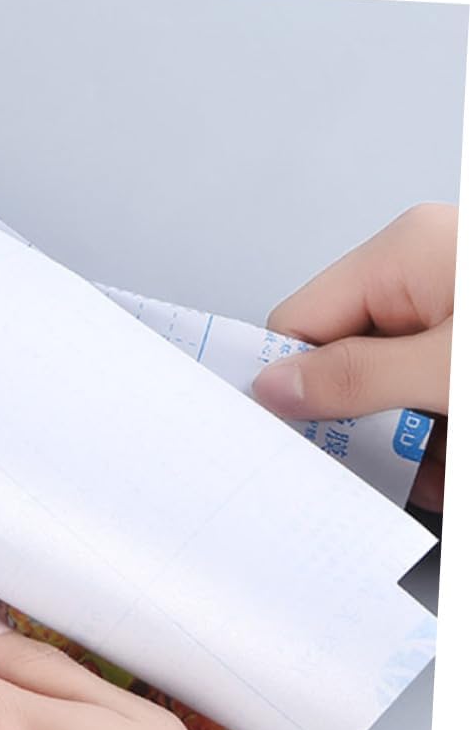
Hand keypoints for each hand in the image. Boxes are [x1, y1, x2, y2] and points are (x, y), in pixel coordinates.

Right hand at [252, 202, 455, 511]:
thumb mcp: (447, 368)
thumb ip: (357, 376)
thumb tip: (278, 387)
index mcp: (407, 255)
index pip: (298, 323)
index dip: (283, 382)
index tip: (278, 436)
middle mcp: (426, 280)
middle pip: (340, 365)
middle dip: (354, 426)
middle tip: (367, 468)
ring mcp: (448, 323)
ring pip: (385, 398)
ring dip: (400, 449)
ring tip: (433, 474)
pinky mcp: (456, 362)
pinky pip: (423, 407)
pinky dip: (433, 452)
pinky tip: (447, 473)